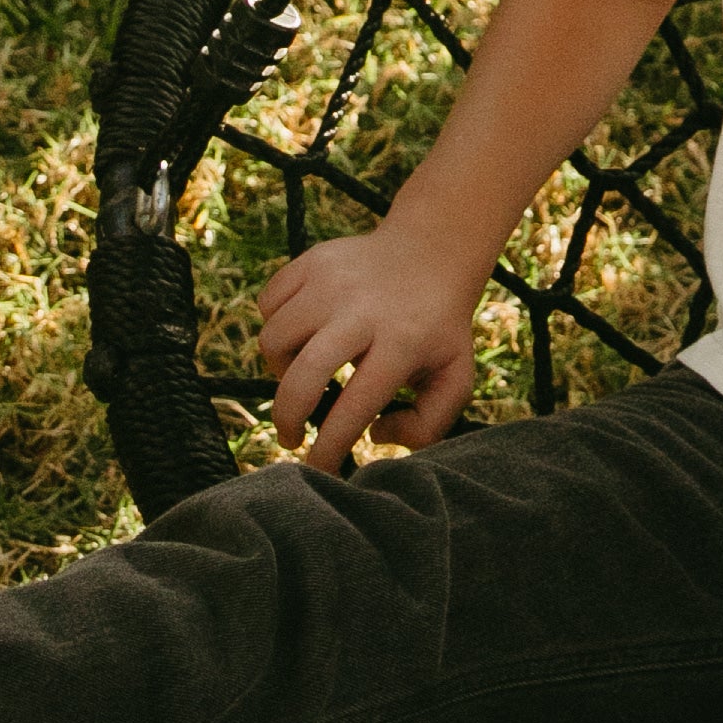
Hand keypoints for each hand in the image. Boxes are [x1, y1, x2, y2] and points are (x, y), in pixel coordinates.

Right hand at [257, 223, 483, 462]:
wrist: (431, 253)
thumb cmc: (439, 330)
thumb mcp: (455, 378)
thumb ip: (429, 424)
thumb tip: (376, 436)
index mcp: (402, 343)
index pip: (355, 406)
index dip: (330, 447)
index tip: (319, 470)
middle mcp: (362, 311)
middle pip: (304, 373)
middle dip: (287, 417)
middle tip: (292, 437)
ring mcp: (332, 281)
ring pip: (274, 339)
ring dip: (281, 369)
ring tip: (304, 374)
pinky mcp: (311, 261)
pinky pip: (267, 303)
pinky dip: (275, 326)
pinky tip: (302, 335)